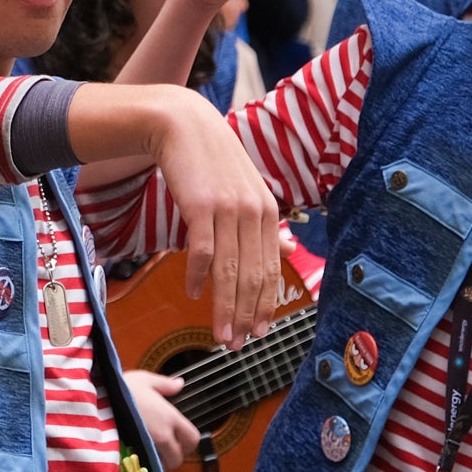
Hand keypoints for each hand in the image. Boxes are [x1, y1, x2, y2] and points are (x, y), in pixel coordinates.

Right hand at [123, 368, 198, 467]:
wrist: (95, 401)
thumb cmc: (120, 388)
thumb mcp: (144, 379)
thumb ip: (165, 384)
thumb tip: (179, 384)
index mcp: (170, 418)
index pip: (192, 439)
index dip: (188, 441)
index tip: (179, 438)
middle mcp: (162, 436)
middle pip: (178, 458)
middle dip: (172, 456)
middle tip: (163, 447)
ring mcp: (147, 448)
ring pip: (161, 465)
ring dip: (158, 461)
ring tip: (147, 450)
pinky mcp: (132, 456)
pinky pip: (145, 467)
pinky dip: (144, 464)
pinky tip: (135, 453)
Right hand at [147, 95, 280, 345]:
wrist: (181, 125)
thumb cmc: (212, 162)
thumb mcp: (247, 191)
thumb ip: (265, 225)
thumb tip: (289, 250)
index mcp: (268, 212)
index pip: (269, 270)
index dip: (265, 306)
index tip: (258, 334)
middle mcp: (254, 212)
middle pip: (252, 276)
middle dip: (246, 317)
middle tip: (238, 345)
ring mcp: (229, 208)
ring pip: (230, 271)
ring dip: (225, 309)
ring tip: (220, 336)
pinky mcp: (201, 205)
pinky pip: (203, 251)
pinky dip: (199, 277)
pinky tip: (194, 294)